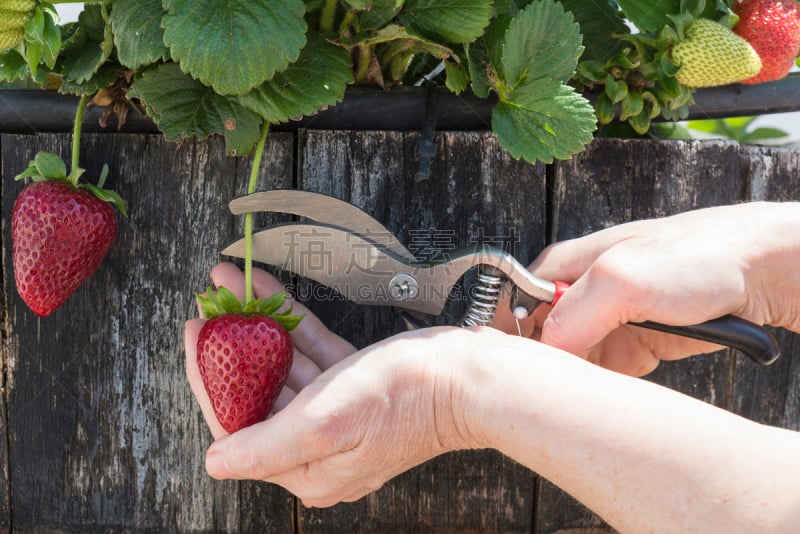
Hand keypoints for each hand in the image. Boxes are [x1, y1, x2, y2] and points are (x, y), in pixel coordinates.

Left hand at [185, 263, 476, 506]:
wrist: (469, 377)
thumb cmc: (403, 399)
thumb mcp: (325, 425)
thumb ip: (264, 448)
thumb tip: (215, 463)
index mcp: (308, 469)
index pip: (239, 427)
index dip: (209, 380)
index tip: (196, 336)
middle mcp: (320, 448)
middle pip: (259, 393)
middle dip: (231, 347)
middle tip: (210, 307)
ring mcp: (339, 415)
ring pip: (285, 367)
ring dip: (258, 327)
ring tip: (232, 287)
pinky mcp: (357, 385)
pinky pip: (313, 351)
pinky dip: (292, 323)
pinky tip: (270, 292)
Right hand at [495, 202, 799, 375]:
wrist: (762, 271)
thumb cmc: (699, 254)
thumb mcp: (624, 277)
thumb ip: (575, 311)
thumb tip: (546, 349)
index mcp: (566, 265)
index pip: (515, 305)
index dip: (512, 339)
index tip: (519, 371)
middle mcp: (581, 293)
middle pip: (540, 338)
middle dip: (544, 366)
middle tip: (553, 392)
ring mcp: (609, 321)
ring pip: (571, 361)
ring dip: (576, 380)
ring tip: (582, 398)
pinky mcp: (635, 345)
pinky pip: (604, 375)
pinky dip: (603, 389)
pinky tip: (607, 399)